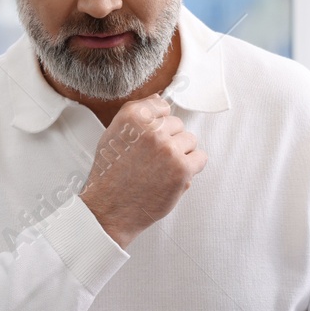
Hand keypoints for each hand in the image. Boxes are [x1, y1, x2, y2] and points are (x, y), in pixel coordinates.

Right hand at [80, 95, 205, 247]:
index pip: (162, 107)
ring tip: (161, 169)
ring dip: (180, 154)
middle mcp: (151, 130)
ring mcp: (168, 149)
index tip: (149, 140)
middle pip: (177, 125)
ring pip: (190, 140)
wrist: (109, 210)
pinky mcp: (182, 169)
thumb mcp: (113, 134)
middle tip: (152, 160)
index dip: (157, 126)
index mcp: (132, 117)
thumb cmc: (110, 175)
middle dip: (168, 141)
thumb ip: (137, 114)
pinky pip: (200, 158)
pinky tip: (173, 176)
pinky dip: (191, 167)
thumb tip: (160, 101)